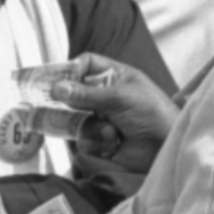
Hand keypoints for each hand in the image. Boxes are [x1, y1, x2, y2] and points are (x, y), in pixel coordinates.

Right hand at [53, 53, 178, 176]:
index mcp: (114, 77)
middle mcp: (105, 96)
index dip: (70, 70)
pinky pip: (84, 141)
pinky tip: (113, 144)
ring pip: (76, 121)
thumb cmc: (151, 113)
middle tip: (48, 106)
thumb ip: (87, 94)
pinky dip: (97, 143)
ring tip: (111, 133)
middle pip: (74, 94)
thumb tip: (56, 88)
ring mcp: (102, 119)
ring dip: (92, 128)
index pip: (86, 65)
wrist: (165, 148)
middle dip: (67, 104)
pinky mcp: (100, 141)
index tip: (53, 79)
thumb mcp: (120, 98)